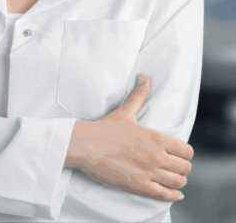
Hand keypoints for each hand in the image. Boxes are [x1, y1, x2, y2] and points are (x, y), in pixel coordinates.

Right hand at [69, 73, 193, 201]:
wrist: (84, 145)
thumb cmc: (104, 128)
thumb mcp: (126, 111)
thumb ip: (140, 94)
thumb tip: (145, 76)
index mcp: (157, 138)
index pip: (187, 151)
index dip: (184, 154)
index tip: (178, 155)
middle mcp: (157, 156)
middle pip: (185, 168)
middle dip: (181, 168)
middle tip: (173, 168)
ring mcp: (149, 172)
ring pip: (178, 182)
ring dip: (177, 182)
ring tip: (172, 180)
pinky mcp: (139, 185)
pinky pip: (165, 194)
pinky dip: (172, 196)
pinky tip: (173, 194)